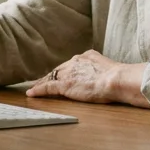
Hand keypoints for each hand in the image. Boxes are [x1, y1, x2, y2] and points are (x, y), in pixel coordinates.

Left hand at [26, 50, 149, 107]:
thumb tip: (106, 76)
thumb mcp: (108, 68)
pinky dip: (38, 90)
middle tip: (42, 81)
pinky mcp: (64, 84)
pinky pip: (47, 87)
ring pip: (51, 77)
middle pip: (59, 69)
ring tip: (34, 88)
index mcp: (86, 56)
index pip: (71, 64)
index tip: (61, 75)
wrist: (116, 79)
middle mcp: (75, 61)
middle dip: (51, 76)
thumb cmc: (118, 77)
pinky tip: (31, 93)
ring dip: (42, 83)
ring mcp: (68, 73)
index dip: (64, 71)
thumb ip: (101, 70)